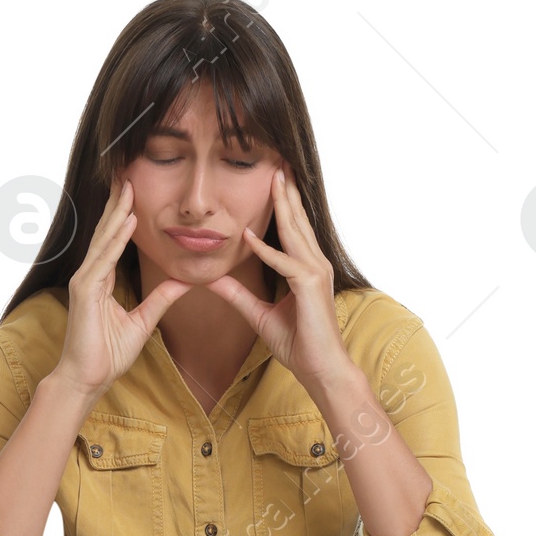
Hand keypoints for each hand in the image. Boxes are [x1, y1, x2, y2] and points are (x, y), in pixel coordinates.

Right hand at [54, 179, 187, 400]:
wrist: (87, 379)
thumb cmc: (107, 355)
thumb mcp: (143, 322)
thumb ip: (161, 299)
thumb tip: (183, 282)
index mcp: (101, 281)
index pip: (113, 241)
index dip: (123, 217)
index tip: (134, 194)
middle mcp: (90, 275)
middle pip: (106, 233)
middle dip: (118, 204)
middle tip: (128, 175)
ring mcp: (85, 281)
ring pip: (104, 240)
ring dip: (117, 213)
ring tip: (128, 188)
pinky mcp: (84, 291)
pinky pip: (104, 260)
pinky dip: (115, 240)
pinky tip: (126, 222)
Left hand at [207, 170, 357, 401]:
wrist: (320, 370)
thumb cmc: (299, 346)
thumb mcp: (260, 316)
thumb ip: (239, 296)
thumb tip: (215, 281)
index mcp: (307, 268)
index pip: (293, 230)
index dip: (284, 205)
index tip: (274, 182)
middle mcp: (315, 265)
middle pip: (297, 222)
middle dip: (286, 193)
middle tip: (276, 164)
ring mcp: (315, 273)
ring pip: (294, 232)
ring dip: (282, 205)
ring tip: (273, 178)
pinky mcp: (309, 287)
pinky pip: (283, 263)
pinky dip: (265, 251)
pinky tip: (246, 237)